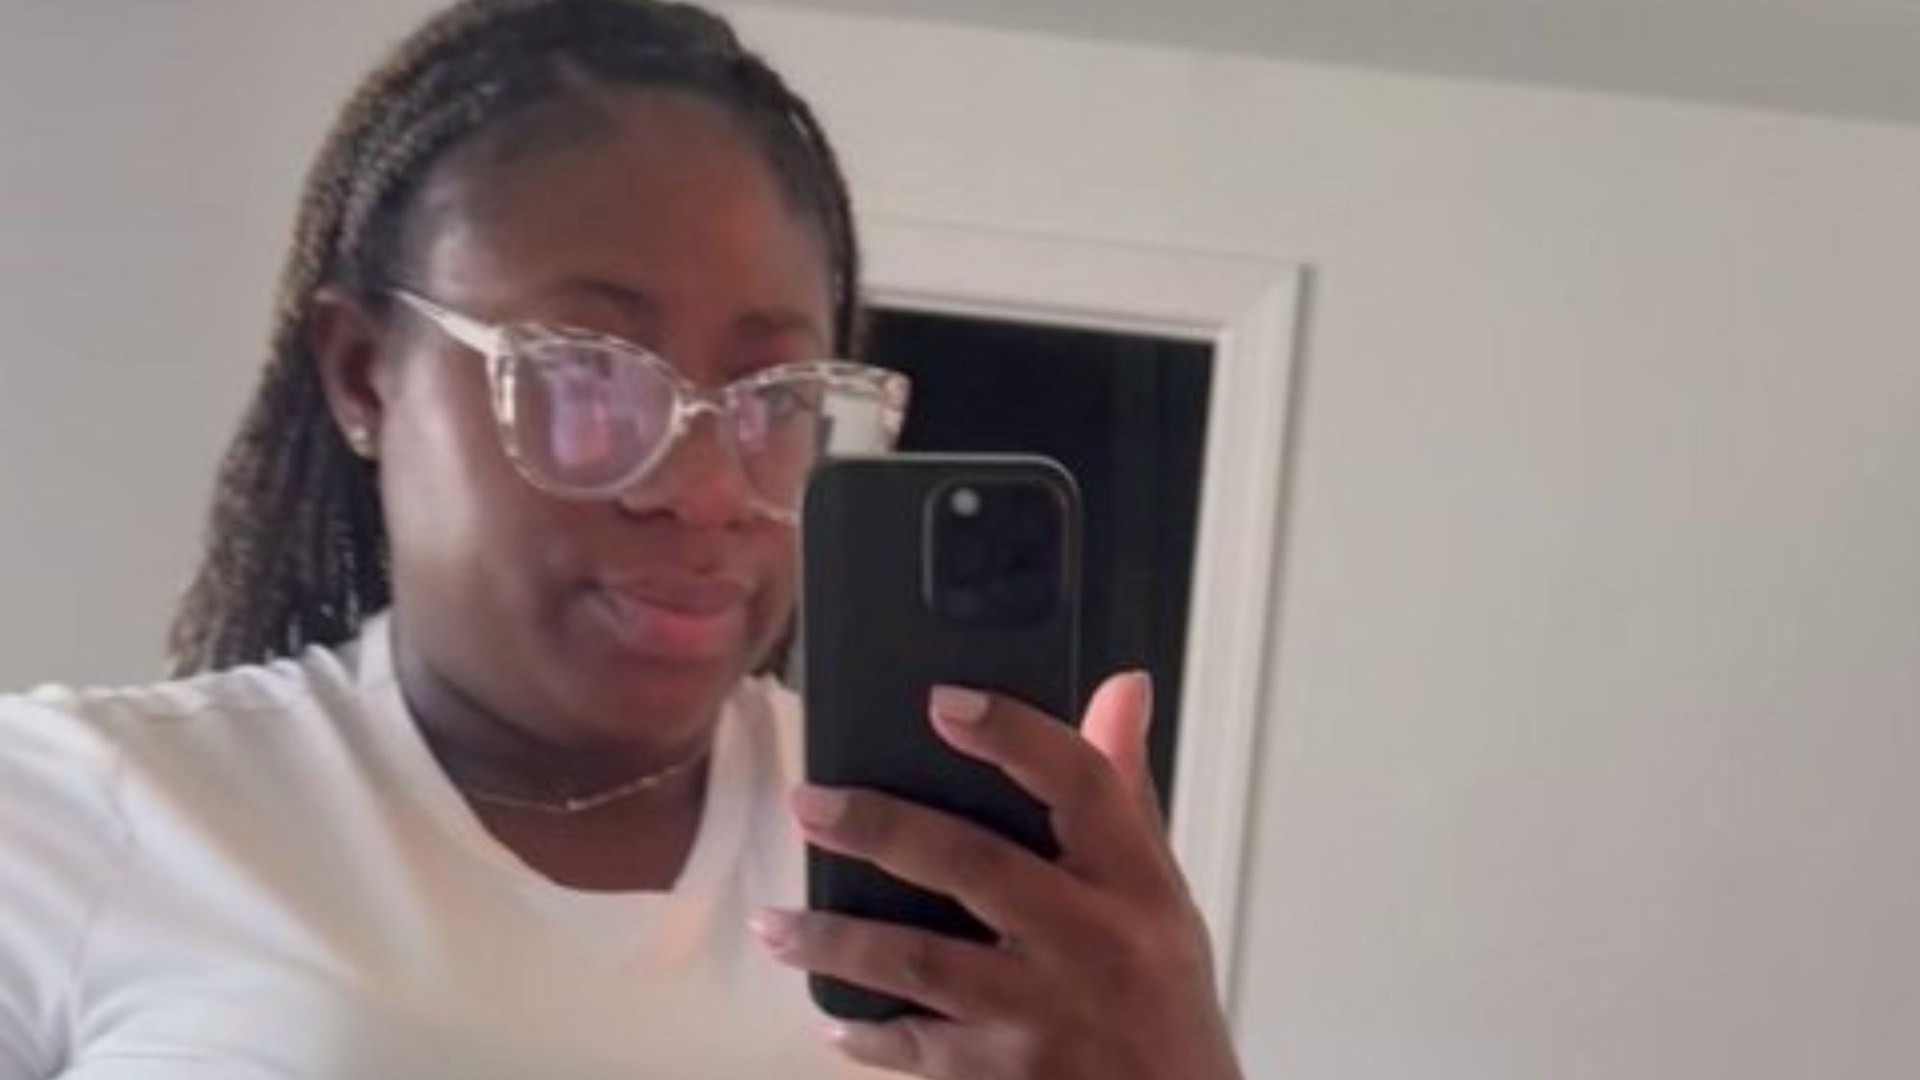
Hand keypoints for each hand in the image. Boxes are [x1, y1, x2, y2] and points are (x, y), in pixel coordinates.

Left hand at [751, 672, 1243, 1079]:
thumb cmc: (1165, 998)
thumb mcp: (1162, 891)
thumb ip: (1126, 791)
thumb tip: (1122, 687)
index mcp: (1134, 882)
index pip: (1082, 784)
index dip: (1013, 736)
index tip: (945, 702)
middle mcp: (1092, 942)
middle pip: (975, 865)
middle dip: (881, 829)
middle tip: (808, 803)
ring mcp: (1044, 1014)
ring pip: (920, 963)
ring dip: (836, 940)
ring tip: (773, 922)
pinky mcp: (1006, 1075)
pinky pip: (916, 1049)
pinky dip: (867, 1034)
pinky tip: (832, 1015)